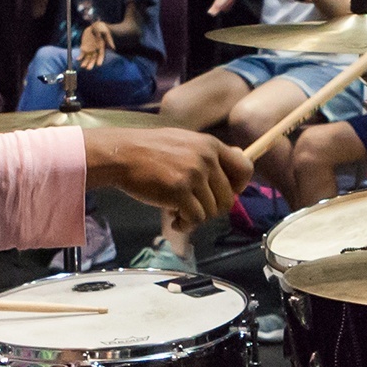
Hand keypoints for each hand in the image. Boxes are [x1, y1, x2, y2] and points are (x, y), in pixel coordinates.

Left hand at [78, 21, 114, 69]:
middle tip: (88, 68)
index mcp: (101, 47)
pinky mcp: (84, 47)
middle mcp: (95, 50)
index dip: (100, 59)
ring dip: (85, 62)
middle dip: (91, 63)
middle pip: (94, 58)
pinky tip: (78, 59)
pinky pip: (82, 54)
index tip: (99, 64)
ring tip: (82, 66)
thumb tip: (113, 48)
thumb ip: (109, 40)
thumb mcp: (105, 32)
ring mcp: (89, 49)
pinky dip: (80, 57)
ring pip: (87, 58)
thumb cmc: (101, 28)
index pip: (101, 55)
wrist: (94, 26)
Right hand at [83, 127, 251, 227]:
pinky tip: (174, 220)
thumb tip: (237, 159)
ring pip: (212, 211)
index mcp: (210, 144)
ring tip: (179, 213)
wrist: (122, 154)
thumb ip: (208, 153)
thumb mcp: (184, 141)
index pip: (245, 168)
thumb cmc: (149, 150)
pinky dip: (186, 225)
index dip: (238, 187)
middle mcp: (206, 158)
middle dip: (212, 209)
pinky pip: (196, 219)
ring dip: (196, 218)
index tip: (225, 194)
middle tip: (194, 208)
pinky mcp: (179, 192)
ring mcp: (194, 175)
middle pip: (227, 197)